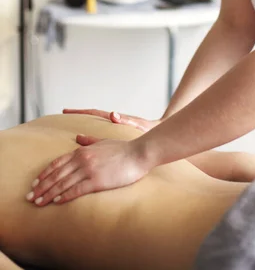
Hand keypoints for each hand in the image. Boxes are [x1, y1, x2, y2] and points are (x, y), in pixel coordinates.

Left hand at [26, 136, 147, 206]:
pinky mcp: (97, 180)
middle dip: (42, 187)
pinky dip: (65, 196)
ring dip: (49, 194)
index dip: (44, 174)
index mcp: (82, 150)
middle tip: (30, 197)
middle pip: (56, 175)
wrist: (138, 153)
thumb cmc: (123, 148)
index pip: (57, 163)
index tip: (35, 184)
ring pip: (63, 184)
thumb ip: (89, 140)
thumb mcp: (103, 141)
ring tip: (39, 203)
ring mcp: (89, 170)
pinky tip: (57, 201)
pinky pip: (77, 190)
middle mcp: (82, 159)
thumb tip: (78, 137)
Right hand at [63, 108, 160, 132]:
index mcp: (115, 118)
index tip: (65, 110)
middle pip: (91, 116)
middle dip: (77, 114)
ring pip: (94, 125)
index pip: (93, 112)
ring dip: (83, 125)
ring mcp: (113, 127)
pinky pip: (100, 133)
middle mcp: (112, 120)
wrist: (156, 133)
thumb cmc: (147, 129)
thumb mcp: (136, 125)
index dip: (79, 111)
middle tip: (62, 113)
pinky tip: (83, 141)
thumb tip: (113, 114)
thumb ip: (124, 120)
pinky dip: (91, 136)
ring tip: (69, 126)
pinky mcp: (116, 135)